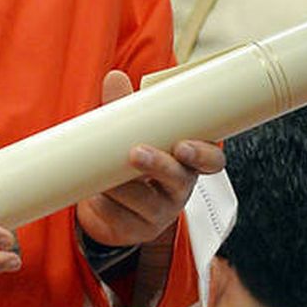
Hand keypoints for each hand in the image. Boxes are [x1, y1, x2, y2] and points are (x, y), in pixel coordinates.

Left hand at [74, 71, 225, 248]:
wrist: (110, 204)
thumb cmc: (132, 161)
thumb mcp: (132, 133)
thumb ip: (125, 107)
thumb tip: (115, 77)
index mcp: (186, 162)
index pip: (211, 161)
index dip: (203, 155)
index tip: (184, 145)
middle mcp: (178, 188)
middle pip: (178, 181)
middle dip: (158, 166)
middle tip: (136, 153)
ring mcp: (158, 213)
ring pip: (145, 202)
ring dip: (123, 187)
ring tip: (104, 176)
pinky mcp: (134, 230)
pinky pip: (120, 219)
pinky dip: (105, 205)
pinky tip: (96, 196)